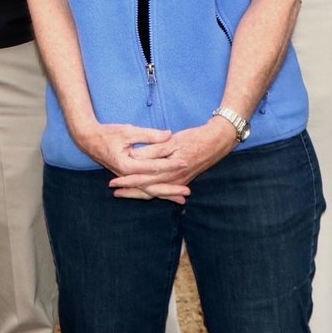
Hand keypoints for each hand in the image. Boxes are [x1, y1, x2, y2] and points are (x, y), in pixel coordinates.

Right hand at [68, 120, 185, 199]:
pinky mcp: (128, 177)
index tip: (185, 162)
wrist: (88, 140)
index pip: (153, 167)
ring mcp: (127, 178)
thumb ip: (149, 135)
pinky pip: (144, 188)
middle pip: (152, 187)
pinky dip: (156, 192)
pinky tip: (167, 194)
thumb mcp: (128, 131)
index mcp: (126, 165)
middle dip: (171, 189)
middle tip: (188, 191)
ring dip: (165, 194)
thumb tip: (168, 135)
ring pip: (148, 191)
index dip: (170, 165)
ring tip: (182, 199)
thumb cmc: (108, 134)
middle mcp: (127, 175)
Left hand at [106, 118, 238, 202]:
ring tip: (124, 193)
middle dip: (130, 191)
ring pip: (155, 192)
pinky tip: (146, 194)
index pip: (144, 179)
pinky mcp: (183, 180)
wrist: (218, 142)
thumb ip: (154, 150)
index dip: (127, 181)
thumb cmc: (195, 138)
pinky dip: (154, 193)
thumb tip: (135, 156)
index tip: (113, 182)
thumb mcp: (173, 141)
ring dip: (140, 193)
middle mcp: (174, 180)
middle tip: (114, 191)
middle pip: (147, 189)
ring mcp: (180, 182)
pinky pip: (165, 190)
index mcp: (170, 170)